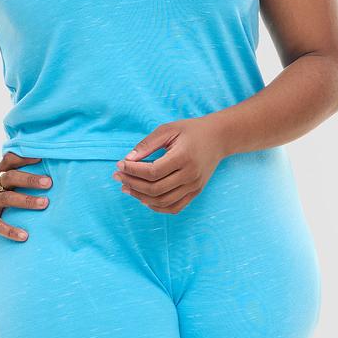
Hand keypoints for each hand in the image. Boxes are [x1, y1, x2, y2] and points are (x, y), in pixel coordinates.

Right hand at [0, 153, 51, 240]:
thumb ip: (8, 171)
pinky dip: (11, 231)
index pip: (10, 163)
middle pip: (10, 178)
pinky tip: (24, 236)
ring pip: (7, 199)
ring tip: (45, 203)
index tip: (42, 156)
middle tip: (48, 182)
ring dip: (27, 201)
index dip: (25, 158)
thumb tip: (33, 160)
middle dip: (29, 179)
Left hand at [111, 117, 226, 211]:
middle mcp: (190, 175)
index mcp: (183, 157)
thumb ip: (147, 144)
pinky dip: (157, 207)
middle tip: (118, 177)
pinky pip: (174, 207)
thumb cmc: (191, 131)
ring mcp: (194, 186)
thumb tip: (127, 159)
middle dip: (132, 184)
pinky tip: (144, 198)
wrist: (219, 138)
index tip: (120, 164)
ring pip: (162, 201)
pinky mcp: (195, 192)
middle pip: (155, 189)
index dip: (132, 170)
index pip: (152, 171)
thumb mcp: (168, 129)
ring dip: (141, 197)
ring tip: (127, 188)